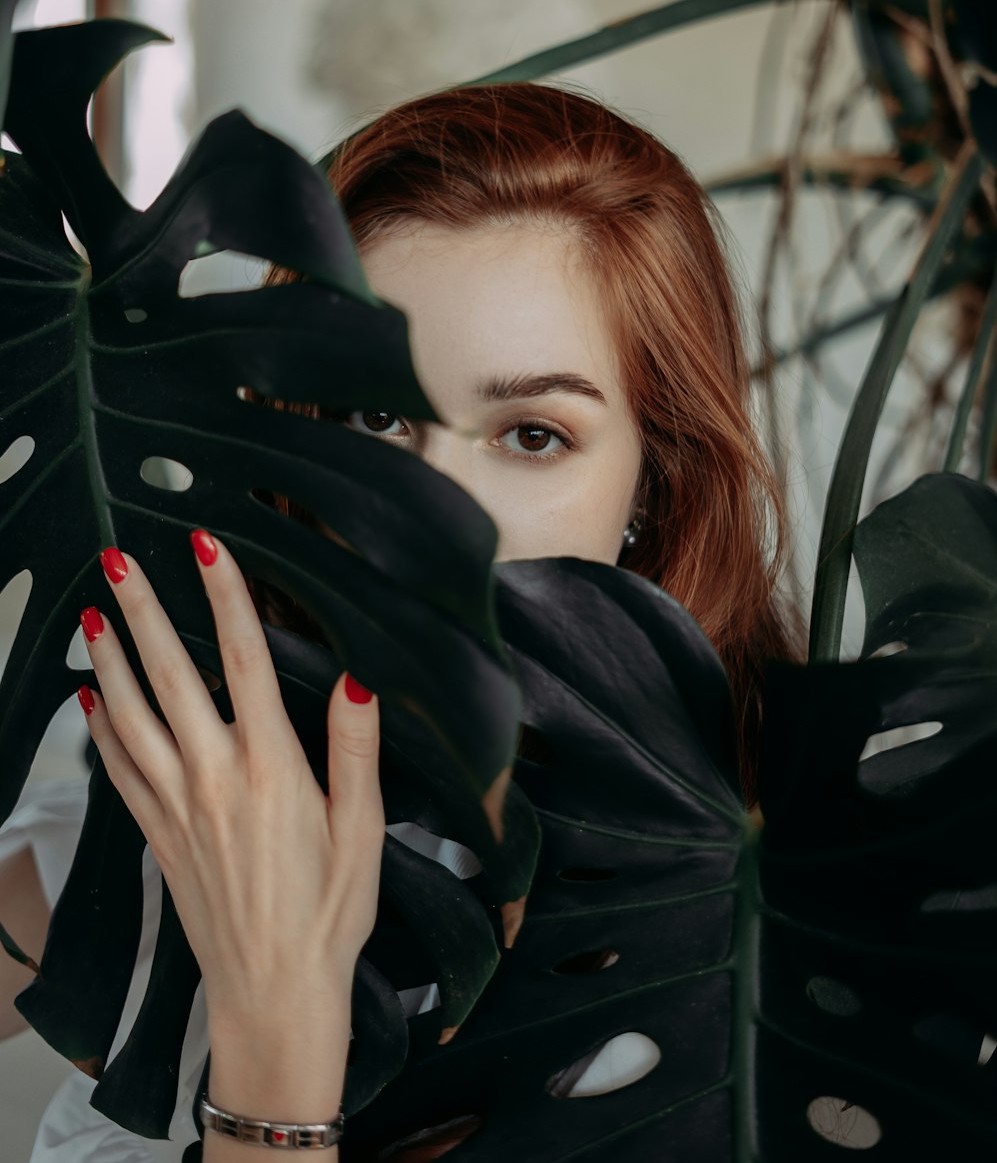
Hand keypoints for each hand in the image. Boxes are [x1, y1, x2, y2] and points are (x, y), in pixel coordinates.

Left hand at [76, 530, 384, 1033]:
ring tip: (92, 614)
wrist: (276, 994)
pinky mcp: (159, 837)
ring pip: (130, 716)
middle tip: (118, 559)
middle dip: (143, 610)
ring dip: (109, 660)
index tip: (206, 543)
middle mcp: (215, 777)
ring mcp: (178, 807)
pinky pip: (118, 771)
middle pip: (170, 675)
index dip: (225, 594)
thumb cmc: (331, 912)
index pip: (243, 658)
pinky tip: (90, 699)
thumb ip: (356, 750)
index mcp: (272, 767)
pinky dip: (99, 730)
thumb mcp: (365, 830)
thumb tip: (355, 679)